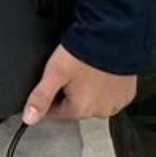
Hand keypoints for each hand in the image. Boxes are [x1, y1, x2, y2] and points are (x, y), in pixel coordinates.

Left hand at [22, 45, 136, 125]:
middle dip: (70, 93)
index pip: (55, 111)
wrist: (113, 39)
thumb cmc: (84, 53)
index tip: (54, 80)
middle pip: (75, 106)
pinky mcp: (127, 94)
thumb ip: (40, 97)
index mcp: (80, 109)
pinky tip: (101, 74)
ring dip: (88, 91)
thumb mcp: (54, 73)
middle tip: (71, 72)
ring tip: (86, 71)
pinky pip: (111, 96)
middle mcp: (100, 111)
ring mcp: (115, 103)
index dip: (50, 96)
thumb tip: (29, 118)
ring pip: (93, 102)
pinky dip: (105, 88)